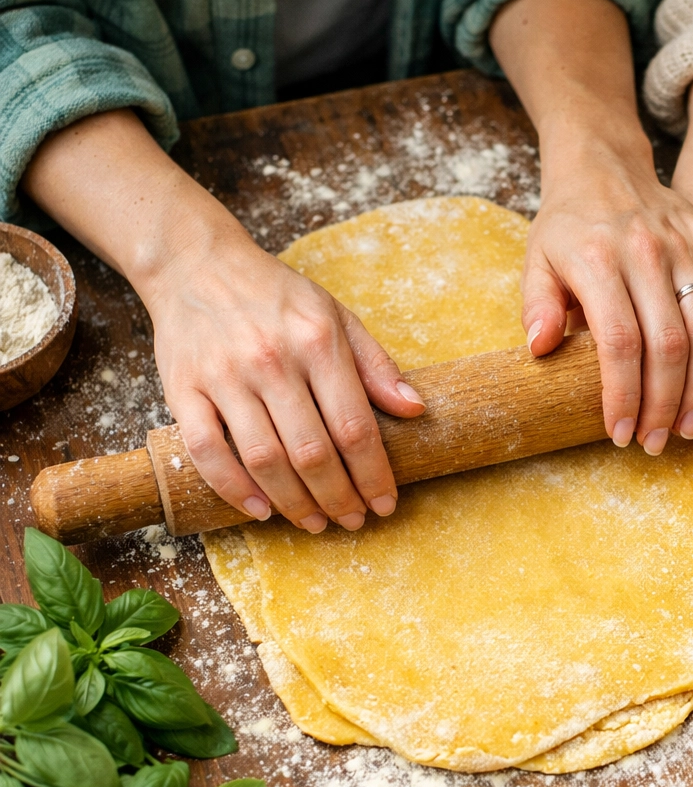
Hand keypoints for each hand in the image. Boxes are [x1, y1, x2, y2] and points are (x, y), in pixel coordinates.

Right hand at [21, 109, 424, 530]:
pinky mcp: (182, 389)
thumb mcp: (337, 316)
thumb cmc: (276, 296)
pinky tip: (261, 510)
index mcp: (318, 341)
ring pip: (264, 459)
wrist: (196, 264)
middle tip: (353, 520)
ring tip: (316, 522)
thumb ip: (376, 365)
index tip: (386, 503)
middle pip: (312, 452)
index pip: (355, 426)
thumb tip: (416, 410)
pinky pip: (207, 451)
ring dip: (295, 503)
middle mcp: (272, 360)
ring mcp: (224, 376)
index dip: (373, 475)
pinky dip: (234, 488)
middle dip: (339, 498)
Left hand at [523, 125, 692, 451]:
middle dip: (663, 403)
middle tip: (654, 440)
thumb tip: (541, 350)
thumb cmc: (565, 227)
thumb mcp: (536, 262)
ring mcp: (684, 244)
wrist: (602, 166)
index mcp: (597, 260)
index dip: (623, 395)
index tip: (620, 433)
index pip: (618, 342)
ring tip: (690, 425)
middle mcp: (644, 252)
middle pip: (667, 342)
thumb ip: (537, 306)